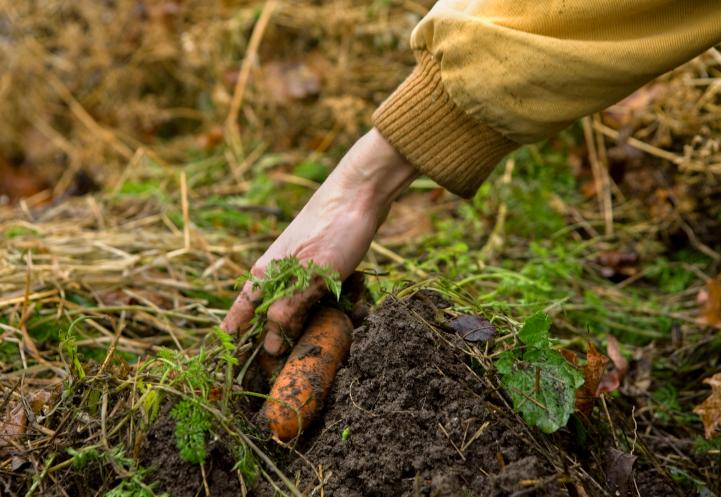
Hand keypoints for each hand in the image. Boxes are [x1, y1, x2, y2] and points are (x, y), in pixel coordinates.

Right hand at [221, 128, 416, 354]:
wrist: (361, 191)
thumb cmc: (334, 230)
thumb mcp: (313, 275)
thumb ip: (289, 307)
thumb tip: (268, 343)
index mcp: (266, 272)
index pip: (242, 309)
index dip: (237, 332)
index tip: (231, 353)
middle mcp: (277, 268)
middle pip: (269, 309)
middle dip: (275, 332)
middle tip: (279, 356)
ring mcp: (299, 262)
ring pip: (296, 300)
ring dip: (305, 318)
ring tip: (315, 332)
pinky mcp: (320, 259)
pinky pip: (316, 289)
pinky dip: (325, 300)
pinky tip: (341, 305)